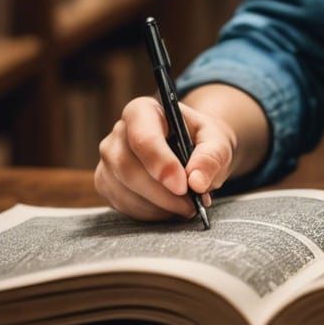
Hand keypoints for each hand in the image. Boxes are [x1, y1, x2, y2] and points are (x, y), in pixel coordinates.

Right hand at [94, 95, 236, 222]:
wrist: (192, 150)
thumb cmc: (202, 141)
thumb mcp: (216, 141)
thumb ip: (211, 157)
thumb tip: (196, 182)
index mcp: (143, 111)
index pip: (142, 137)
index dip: (161, 164)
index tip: (183, 186)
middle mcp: (119, 132)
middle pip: (128, 167)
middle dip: (161, 193)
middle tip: (190, 205)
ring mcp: (109, 158)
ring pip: (123, 190)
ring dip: (157, 206)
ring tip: (185, 207)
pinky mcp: (107, 183)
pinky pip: (121, 204)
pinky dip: (148, 213)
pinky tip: (168, 209)